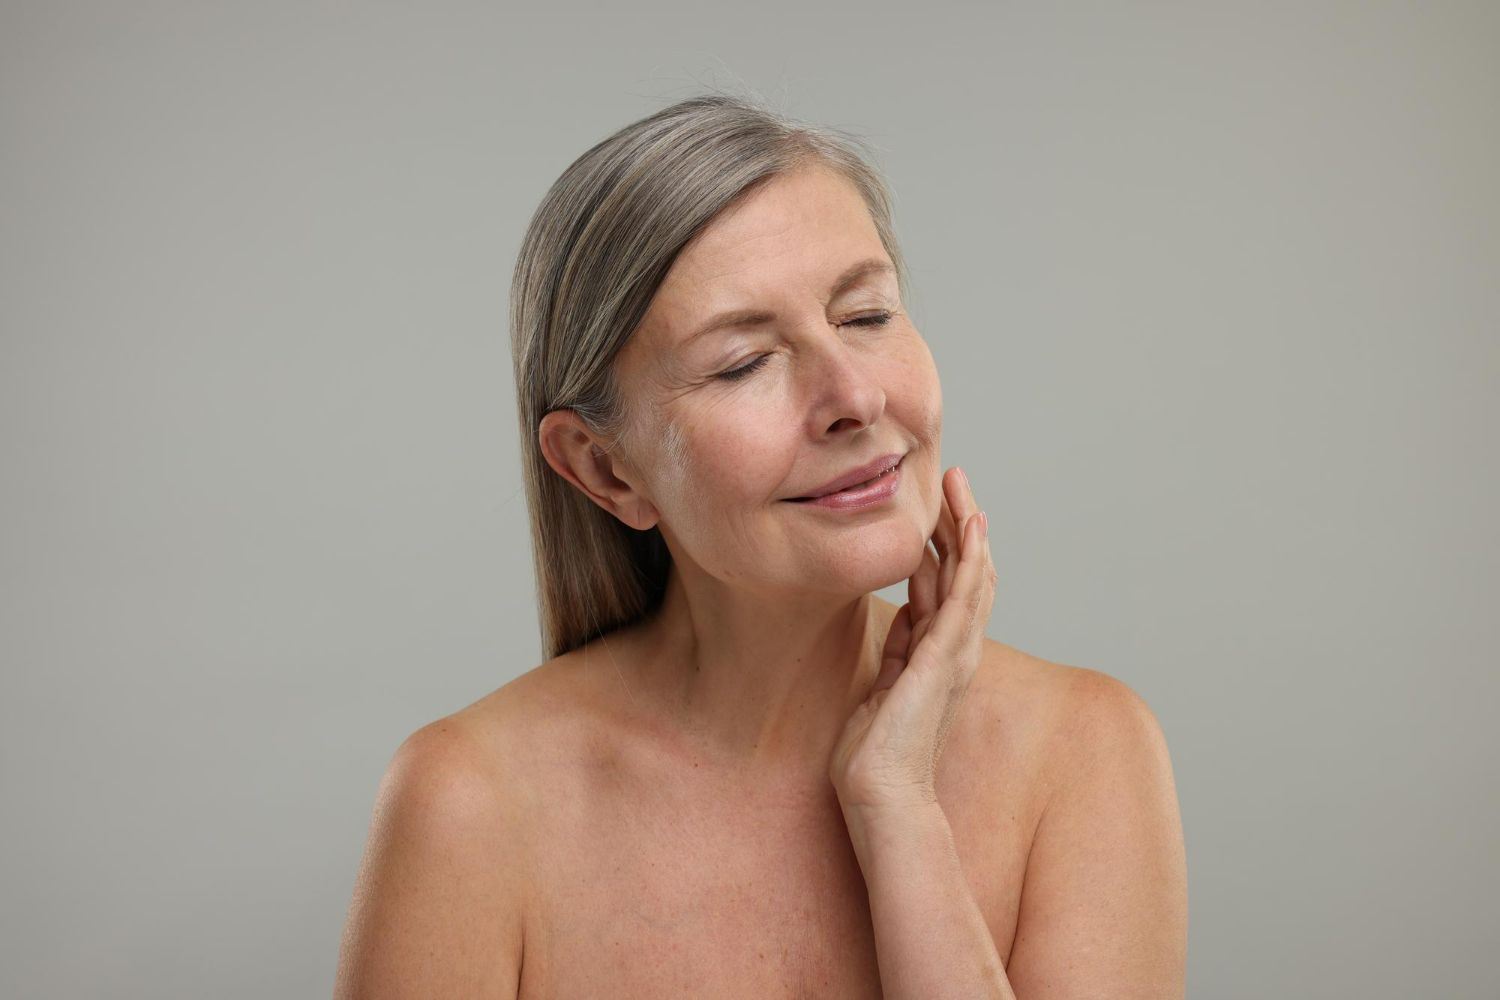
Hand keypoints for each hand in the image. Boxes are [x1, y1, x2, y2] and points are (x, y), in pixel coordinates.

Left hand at [829, 466, 997, 813]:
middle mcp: (954, 649)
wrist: (880, 796)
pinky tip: (971, 526)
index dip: (944, 543)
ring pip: (972, 576)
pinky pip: (966, 599)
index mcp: (937, 653)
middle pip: (967, 571)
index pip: (947, 585)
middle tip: (952, 477)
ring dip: (967, 528)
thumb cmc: (875, 753)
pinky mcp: (945, 658)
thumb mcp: (884, 683)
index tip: (934, 503)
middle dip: (960, 523)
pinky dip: (971, 560)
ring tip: (959, 486)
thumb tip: (904, 612)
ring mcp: (955, 653)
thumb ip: (899, 648)